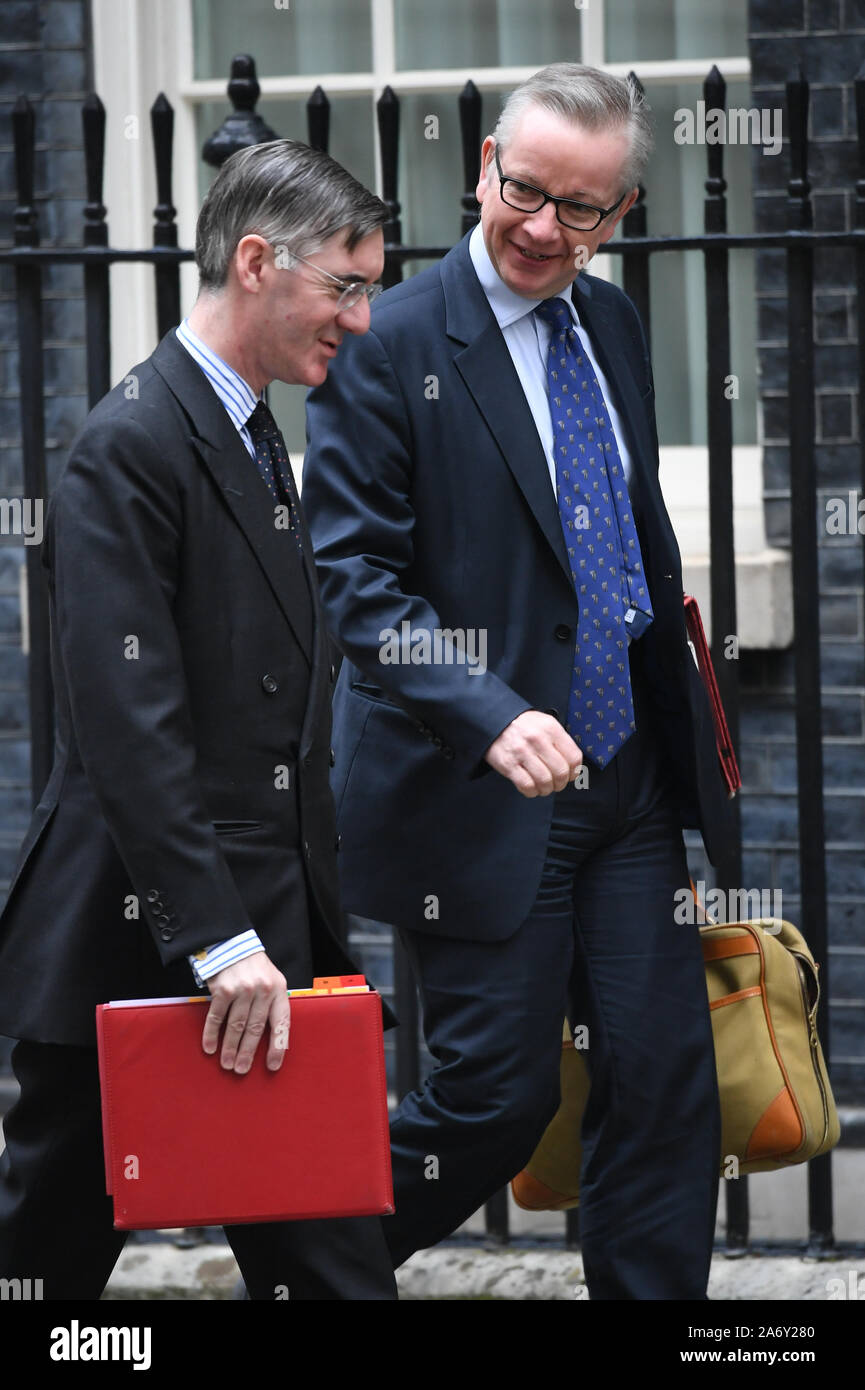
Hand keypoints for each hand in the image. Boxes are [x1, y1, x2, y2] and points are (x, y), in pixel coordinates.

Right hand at [201, 952, 289, 1073]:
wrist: (232, 943)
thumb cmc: (254, 966)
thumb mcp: (272, 980)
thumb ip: (273, 1003)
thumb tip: (274, 1037)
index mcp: (278, 990)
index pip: (281, 1023)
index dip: (277, 1047)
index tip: (272, 1066)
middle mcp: (262, 990)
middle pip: (255, 1029)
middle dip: (248, 1052)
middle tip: (242, 1069)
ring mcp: (242, 989)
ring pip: (236, 1026)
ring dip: (230, 1047)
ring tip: (227, 1063)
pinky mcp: (223, 989)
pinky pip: (217, 1017)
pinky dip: (212, 1034)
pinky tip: (210, 1047)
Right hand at [483, 711, 582, 797]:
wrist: (495, 721)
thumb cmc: (523, 725)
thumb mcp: (546, 723)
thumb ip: (561, 742)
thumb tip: (573, 766)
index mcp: (551, 729)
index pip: (574, 757)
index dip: (575, 772)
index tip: (570, 775)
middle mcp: (538, 740)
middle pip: (560, 772)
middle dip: (561, 784)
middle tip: (556, 784)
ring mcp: (522, 752)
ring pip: (545, 781)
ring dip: (547, 789)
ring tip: (544, 787)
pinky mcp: (508, 764)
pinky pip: (527, 785)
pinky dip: (532, 792)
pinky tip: (532, 788)